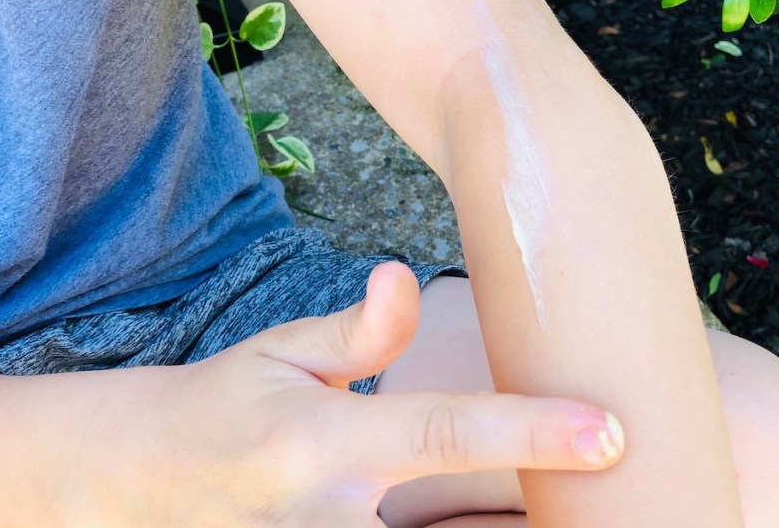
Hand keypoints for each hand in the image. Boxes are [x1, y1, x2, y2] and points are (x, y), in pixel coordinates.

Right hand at [100, 262, 623, 525]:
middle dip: (541, 524)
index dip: (532, 432)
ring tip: (594, 516)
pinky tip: (508, 523)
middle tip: (637, 507)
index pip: (446, 431)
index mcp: (327, 441)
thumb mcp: (281, 351)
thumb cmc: (225, 404)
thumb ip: (356, 329)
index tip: (610, 432)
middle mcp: (330, 518)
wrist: (141, 484)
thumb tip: (402, 275)